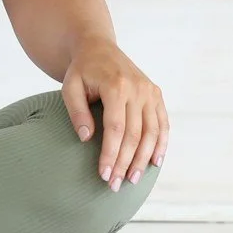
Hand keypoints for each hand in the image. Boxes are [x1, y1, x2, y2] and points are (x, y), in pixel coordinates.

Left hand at [62, 37, 168, 190]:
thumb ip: (77, 112)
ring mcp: (150, 91)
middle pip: (135, 134)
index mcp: (117, 86)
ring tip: (133, 179)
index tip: (104, 175)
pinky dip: (161, 143)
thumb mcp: (70, 87)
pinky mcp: (156, 93)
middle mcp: (138, 89)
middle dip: (126, 162)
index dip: (111, 154)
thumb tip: (87, 138)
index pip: (116, 128)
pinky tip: (155, 162)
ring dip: (144, 159)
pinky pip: (162, 122)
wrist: (98, 47)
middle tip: (116, 185)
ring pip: (152, 132)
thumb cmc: (81, 71)